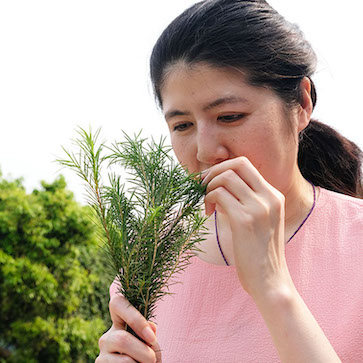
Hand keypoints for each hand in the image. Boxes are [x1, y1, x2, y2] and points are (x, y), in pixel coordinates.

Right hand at [96, 294, 161, 362]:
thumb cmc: (147, 355)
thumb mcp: (150, 342)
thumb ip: (149, 333)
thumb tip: (151, 327)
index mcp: (120, 321)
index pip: (117, 303)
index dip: (135, 319)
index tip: (151, 338)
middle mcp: (108, 334)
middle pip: (122, 339)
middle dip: (142, 352)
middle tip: (152, 359)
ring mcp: (102, 351)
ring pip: (123, 359)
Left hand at [202, 156, 293, 298]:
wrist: (270, 281)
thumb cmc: (259, 253)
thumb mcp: (260, 221)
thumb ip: (246, 201)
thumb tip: (219, 187)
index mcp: (274, 195)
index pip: (246, 164)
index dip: (223, 168)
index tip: (210, 181)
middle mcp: (269, 197)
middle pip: (237, 164)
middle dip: (215, 171)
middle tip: (203, 187)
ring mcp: (259, 208)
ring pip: (226, 177)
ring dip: (209, 187)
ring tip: (207, 204)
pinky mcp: (245, 220)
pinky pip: (219, 194)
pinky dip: (208, 199)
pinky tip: (208, 213)